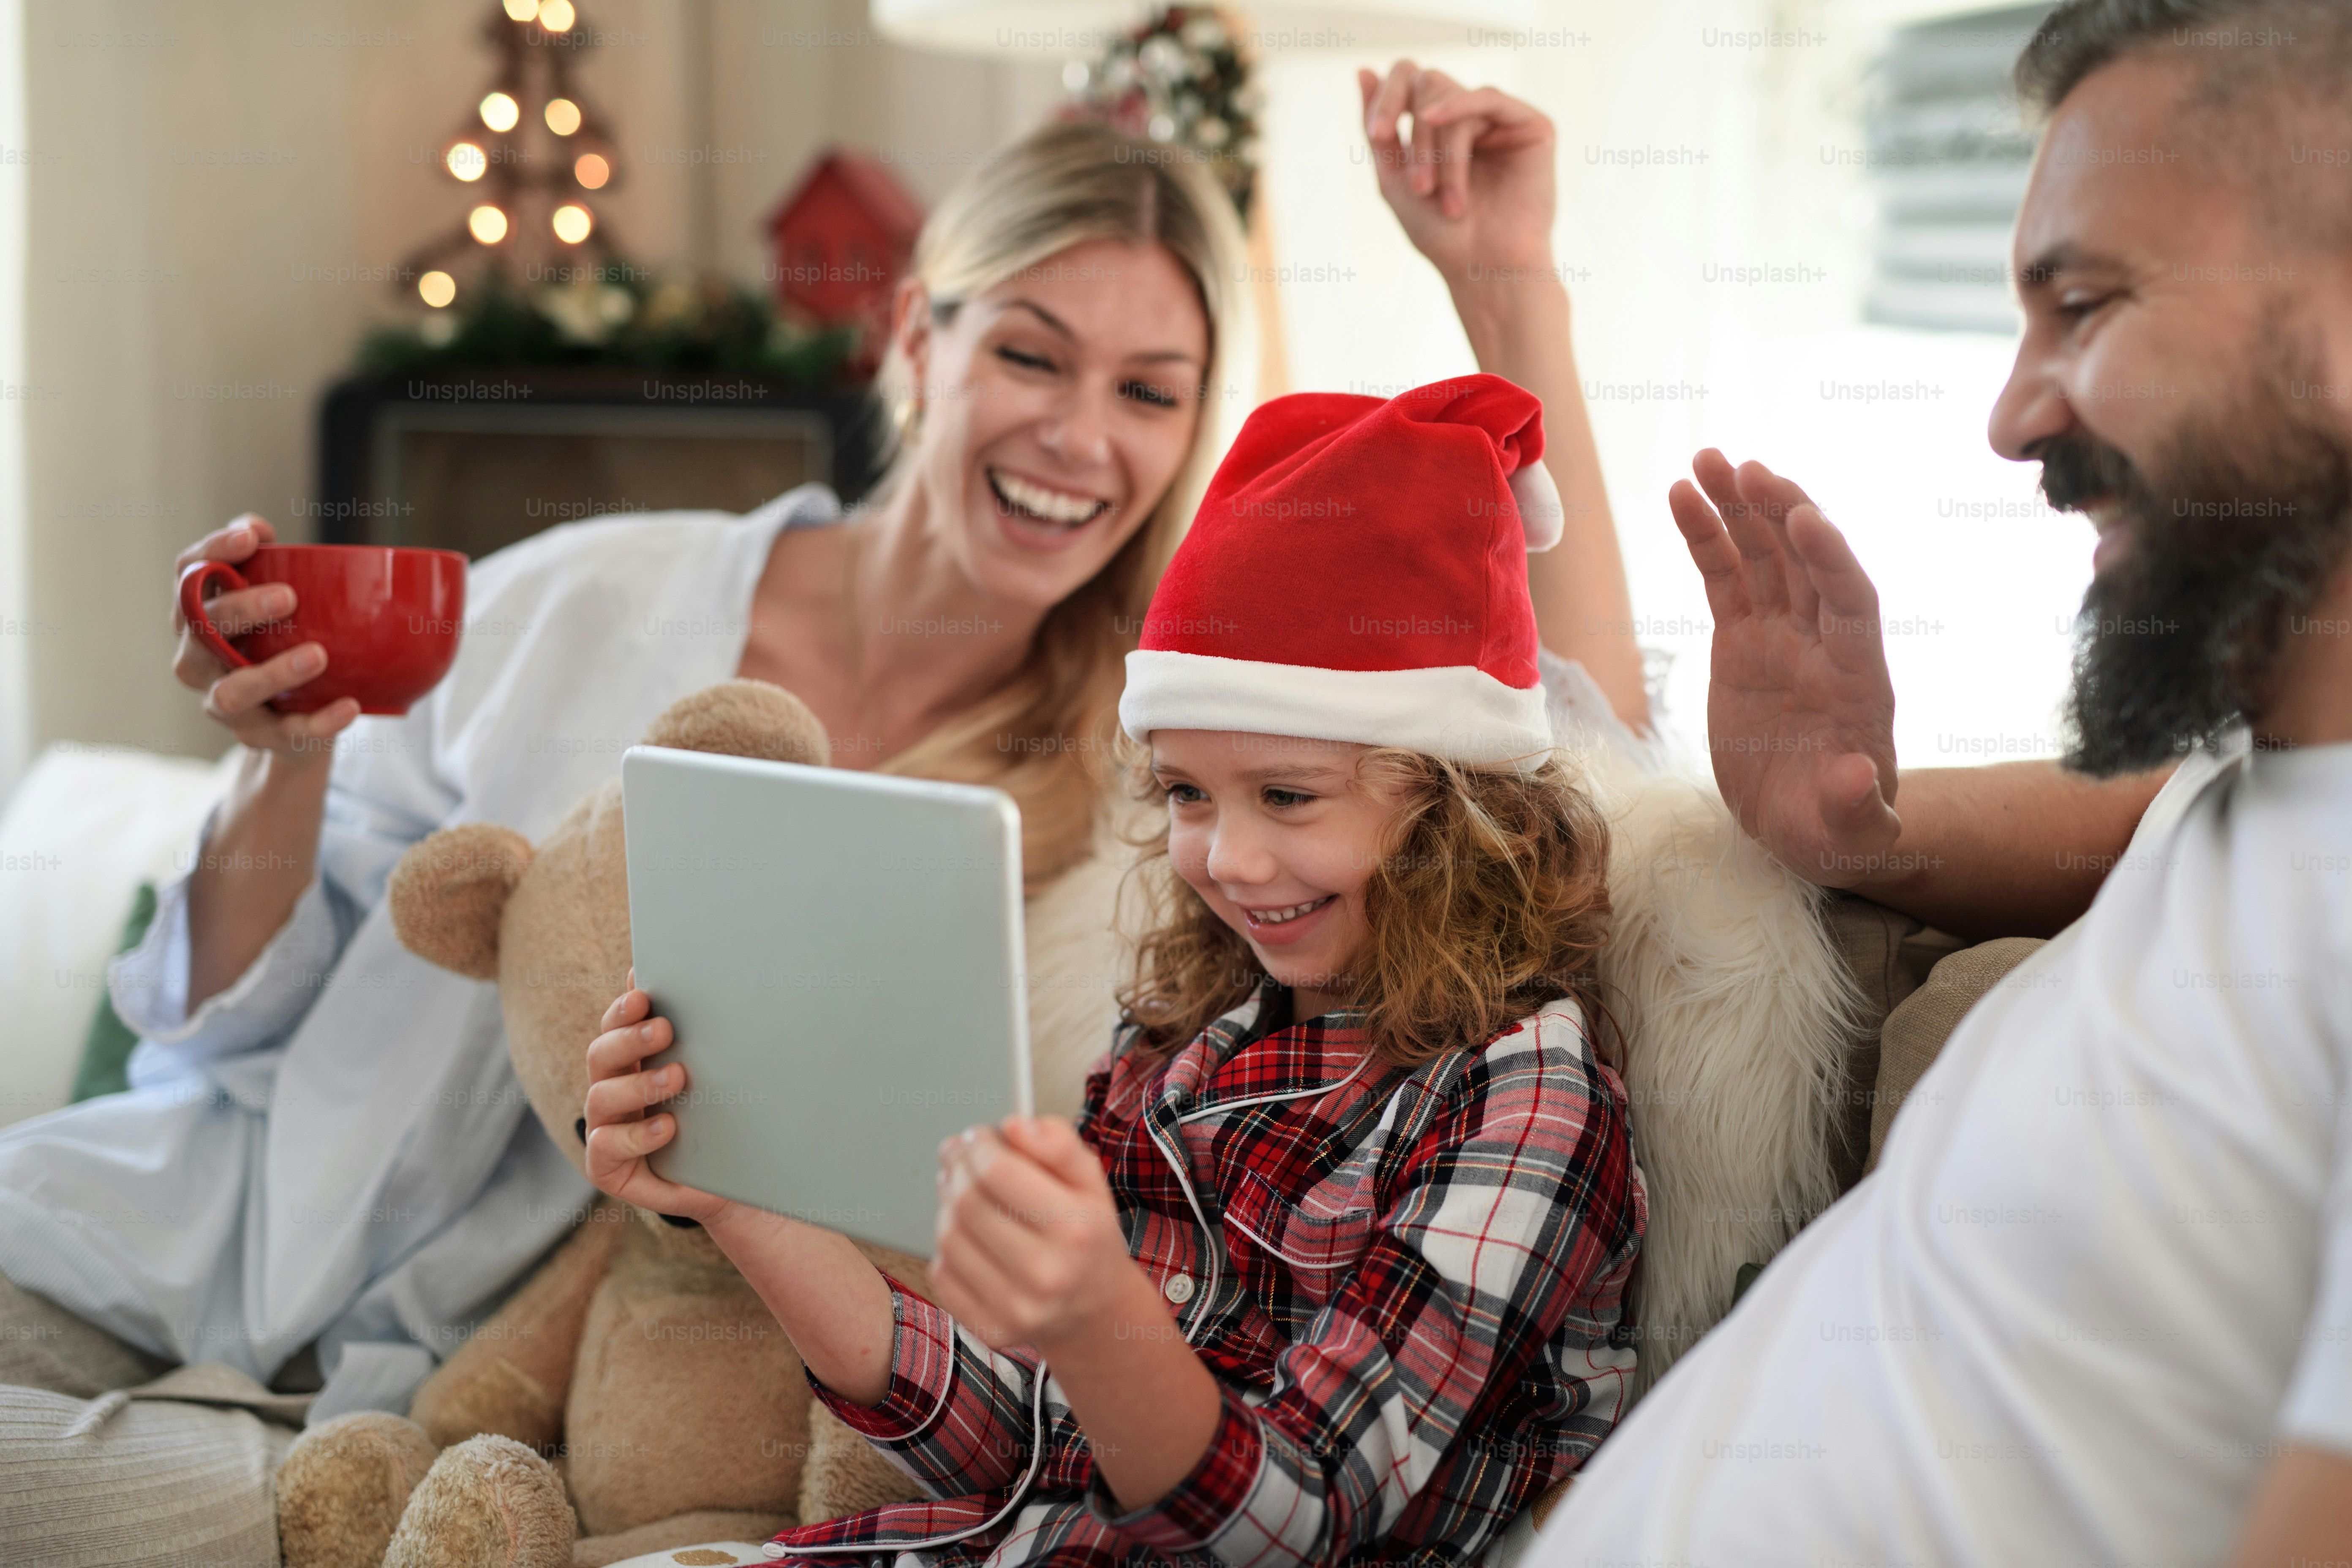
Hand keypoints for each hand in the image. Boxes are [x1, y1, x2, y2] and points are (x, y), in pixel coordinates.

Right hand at [173, 516, 359, 757]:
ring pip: (233, 693)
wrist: (292, 722)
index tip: (250, 537)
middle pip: (200, 632)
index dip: (212, 552)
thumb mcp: (273, 605)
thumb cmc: (277, 645)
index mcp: (198, 618)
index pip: (186, 576)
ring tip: (318, 655)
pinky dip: (319, 722)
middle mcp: (198, 661)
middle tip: (288, 596)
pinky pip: (286, 733)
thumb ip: (267, 564)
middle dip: (240, 610)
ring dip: (273, 674)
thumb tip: (258, 527)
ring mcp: (223, 704)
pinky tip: (350, 707)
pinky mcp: (260, 737)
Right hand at [582, 978, 736, 1226]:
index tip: (644, 994)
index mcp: (629, 1063)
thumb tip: (691, 990)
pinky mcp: (607, 1167)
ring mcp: (605, 1129)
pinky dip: (636, 1134)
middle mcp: (611, 1092)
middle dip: (628, 1039)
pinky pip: (606, 1146)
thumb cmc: (713, 1121)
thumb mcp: (709, 1076)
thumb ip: (694, 1037)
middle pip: (600, 1055)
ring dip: (639, 1084)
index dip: (623, 1010)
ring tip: (677, 1077)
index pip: (615, 1027)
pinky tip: (667, 1126)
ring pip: (600, 1096)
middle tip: (663, 1030)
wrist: (725, 1181)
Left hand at [930, 1116, 1136, 1351]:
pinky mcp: (991, 1330)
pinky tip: (968, 1237)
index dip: (979, 1145)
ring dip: (948, 1206)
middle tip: (960, 1156)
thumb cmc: (1086, 1232)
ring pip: (948, 1237)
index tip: (978, 1136)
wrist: (1094, 1308)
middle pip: (967, 1203)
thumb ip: (1057, 1142)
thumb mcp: (1089, 1179)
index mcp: (1076, 1228)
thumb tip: (1013, 1125)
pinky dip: (947, 1249)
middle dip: (958, 1169)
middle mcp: (1047, 1274)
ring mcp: (1016, 1309)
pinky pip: (942, 1274)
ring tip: (964, 1194)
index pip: (998, 1172)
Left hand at [1358, 61, 1557, 288]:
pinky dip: (1459, 107)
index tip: (1376, 135)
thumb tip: (1361, 69)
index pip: (1409, 81)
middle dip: (1417, 137)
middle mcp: (1471, 117)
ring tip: (1442, 197)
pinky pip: (1488, 97)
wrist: (1485, 269)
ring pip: (1455, 100)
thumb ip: (1377, 127)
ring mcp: (1502, 121)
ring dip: (1440, 151)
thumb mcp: (1394, 178)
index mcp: (1440, 127)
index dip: (1387, 98)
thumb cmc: (1442, 236)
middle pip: (1429, 87)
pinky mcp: (1532, 125)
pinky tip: (1437, 121)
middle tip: (1420, 188)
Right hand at [1669, 451, 1901, 886]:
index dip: (1830, 559)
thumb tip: (1855, 777)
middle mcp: (1824, 643)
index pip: (1851, 602)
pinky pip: (1724, 579)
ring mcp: (1781, 637)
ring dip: (1739, 506)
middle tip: (1745, 469)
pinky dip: (1705, 538)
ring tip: (1706, 462)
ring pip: (1764, 557)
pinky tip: (1683, 497)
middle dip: (1780, 512)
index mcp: (1859, 679)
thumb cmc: (1836, 833)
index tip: (1804, 517)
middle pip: (1806, 561)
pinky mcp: (1741, 642)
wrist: (1804, 828)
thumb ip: (1859, 808)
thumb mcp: (1853, 835)